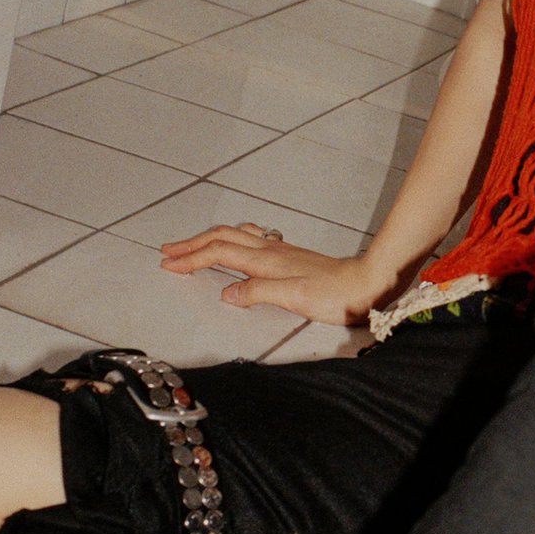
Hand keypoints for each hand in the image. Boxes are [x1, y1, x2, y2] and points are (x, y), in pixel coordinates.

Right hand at [159, 222, 386, 325]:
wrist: (366, 283)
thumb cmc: (335, 294)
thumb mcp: (293, 297)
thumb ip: (257, 293)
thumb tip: (227, 294)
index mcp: (265, 261)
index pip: (218, 254)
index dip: (191, 259)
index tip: (168, 265)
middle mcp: (270, 251)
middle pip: (222, 239)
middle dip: (192, 244)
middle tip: (168, 251)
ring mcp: (280, 251)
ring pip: (235, 236)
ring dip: (209, 239)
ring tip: (192, 245)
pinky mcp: (289, 256)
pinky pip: (251, 239)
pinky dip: (232, 239)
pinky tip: (236, 243)